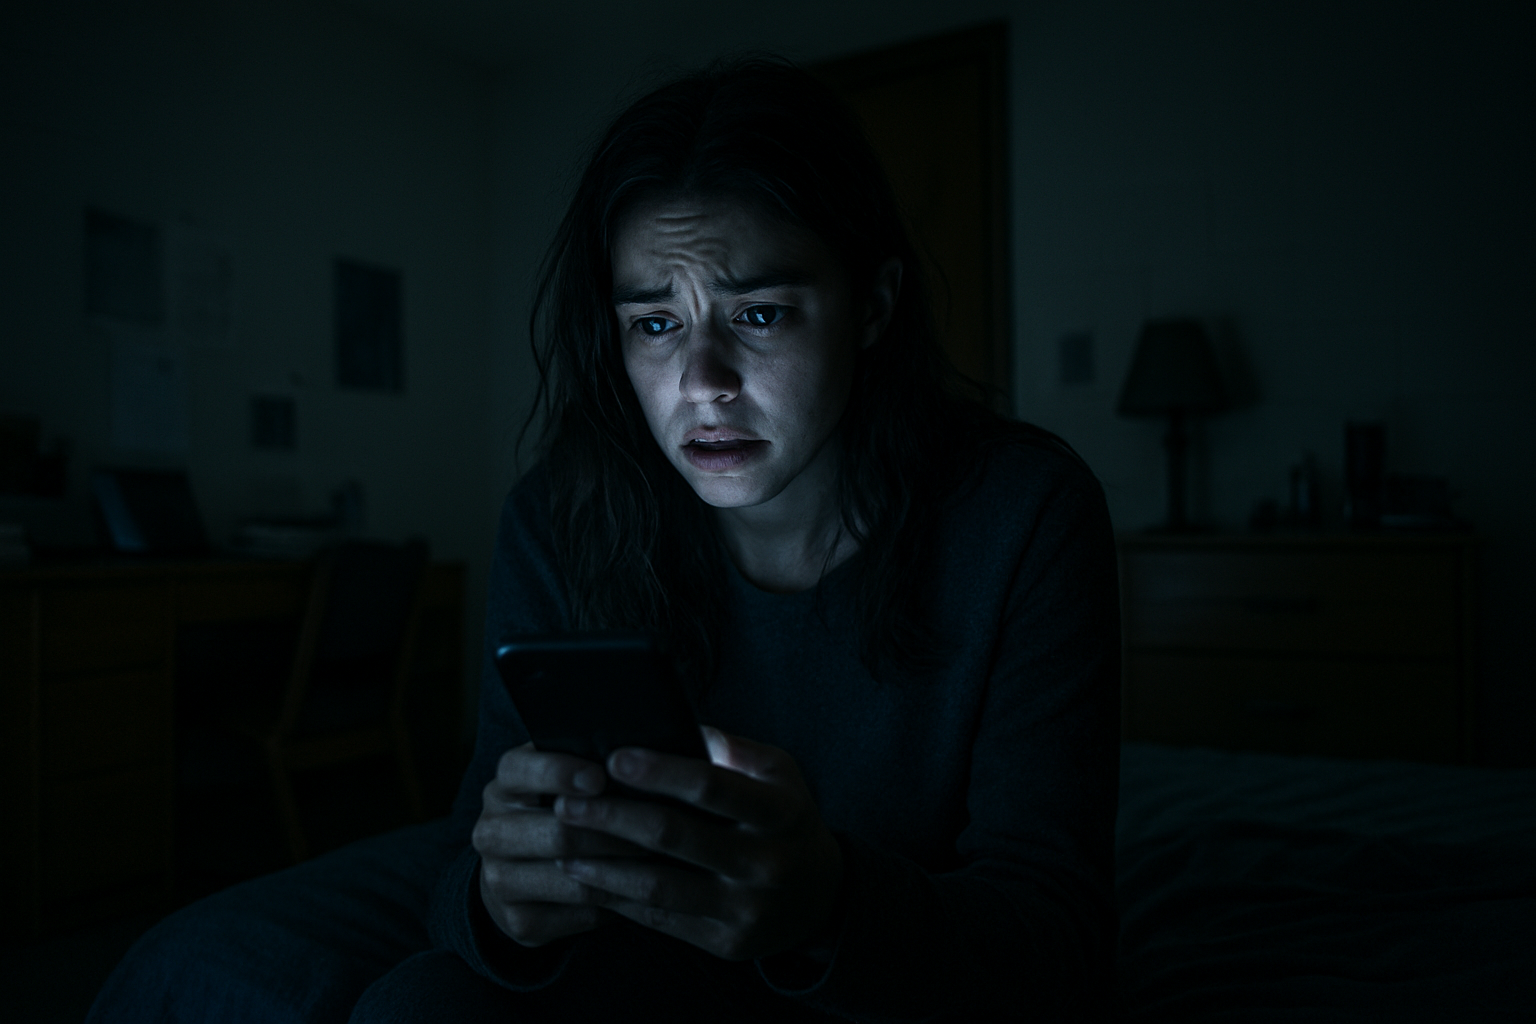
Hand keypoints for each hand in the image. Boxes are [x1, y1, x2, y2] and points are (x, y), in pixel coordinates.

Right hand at [472, 743, 649, 947]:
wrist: (522, 874)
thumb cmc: (560, 812)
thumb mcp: (564, 780)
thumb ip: (589, 764)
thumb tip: (637, 757)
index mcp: (503, 787)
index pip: (519, 771)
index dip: (559, 772)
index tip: (600, 777)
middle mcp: (491, 832)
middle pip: (558, 832)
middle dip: (613, 830)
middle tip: (659, 825)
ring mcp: (499, 880)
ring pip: (573, 878)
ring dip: (623, 870)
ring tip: (662, 859)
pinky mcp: (519, 921)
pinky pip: (579, 914)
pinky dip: (617, 902)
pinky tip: (643, 891)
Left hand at [551, 726, 843, 961]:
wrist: (820, 898)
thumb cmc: (785, 820)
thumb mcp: (779, 774)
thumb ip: (732, 749)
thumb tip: (676, 725)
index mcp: (780, 812)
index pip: (711, 786)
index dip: (660, 771)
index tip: (614, 757)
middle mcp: (766, 863)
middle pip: (674, 836)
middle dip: (613, 817)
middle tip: (566, 803)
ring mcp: (746, 908)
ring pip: (659, 886)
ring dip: (603, 865)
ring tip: (564, 844)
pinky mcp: (726, 943)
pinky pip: (661, 920)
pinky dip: (620, 899)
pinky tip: (590, 878)